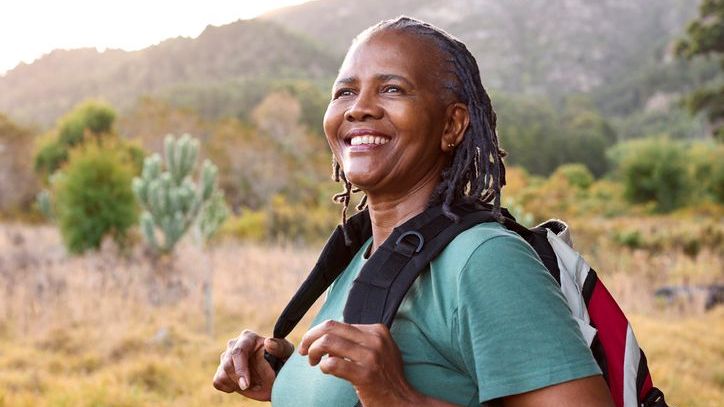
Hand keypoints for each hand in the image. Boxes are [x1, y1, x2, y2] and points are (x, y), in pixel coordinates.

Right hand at [213, 329, 293, 400]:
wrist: (276, 375)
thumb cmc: (282, 360)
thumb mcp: (286, 353)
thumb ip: (280, 347)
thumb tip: (268, 342)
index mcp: (248, 337)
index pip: (238, 351)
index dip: (240, 369)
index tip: (246, 385)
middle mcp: (234, 344)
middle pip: (227, 363)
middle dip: (238, 379)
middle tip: (250, 388)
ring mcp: (226, 357)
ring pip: (222, 373)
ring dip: (238, 384)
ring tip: (253, 383)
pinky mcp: (222, 370)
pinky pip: (218, 381)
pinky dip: (229, 387)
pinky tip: (243, 384)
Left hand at [299, 320, 422, 406]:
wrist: (403, 401)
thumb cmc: (387, 377)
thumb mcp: (380, 350)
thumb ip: (360, 340)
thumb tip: (329, 337)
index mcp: (377, 330)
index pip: (338, 324)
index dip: (319, 332)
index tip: (311, 343)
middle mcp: (375, 340)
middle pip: (330, 328)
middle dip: (310, 337)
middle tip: (304, 350)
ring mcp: (371, 356)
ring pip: (328, 342)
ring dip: (313, 351)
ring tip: (312, 361)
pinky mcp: (365, 374)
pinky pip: (332, 364)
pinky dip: (323, 366)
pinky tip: (324, 370)